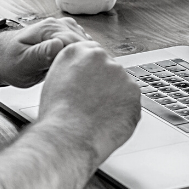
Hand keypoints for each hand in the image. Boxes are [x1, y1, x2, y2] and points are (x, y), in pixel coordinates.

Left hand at [0, 17, 91, 87]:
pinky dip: (82, 58)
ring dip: (85, 60)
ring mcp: (64, 30)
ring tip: (79, 76)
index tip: (81, 76)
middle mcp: (59, 25)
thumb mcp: (22, 62)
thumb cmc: (9, 61)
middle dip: (85, 61)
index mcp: (48, 28)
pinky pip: (82, 47)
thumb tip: (58, 45)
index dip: (81, 61)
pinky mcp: (66, 37)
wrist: (2, 57)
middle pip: (84, 44)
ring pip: (86, 45)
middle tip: (80, 80)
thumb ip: (40, 54)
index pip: (76, 43)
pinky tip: (77, 70)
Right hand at [37, 41, 140, 163]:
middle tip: (93, 103)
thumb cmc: (57, 116)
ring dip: (115, 97)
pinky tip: (108, 121)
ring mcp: (119, 74)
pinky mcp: (134, 92)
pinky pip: (131, 102)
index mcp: (77, 51)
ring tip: (97, 115)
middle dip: (105, 84)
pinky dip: (123, 111)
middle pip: (108, 68)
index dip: (92, 72)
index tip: (91, 83)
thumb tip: (83, 74)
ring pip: (121, 85)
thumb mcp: (54, 80)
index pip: (92, 54)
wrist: (68, 136)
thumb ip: (72, 70)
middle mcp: (100, 57)